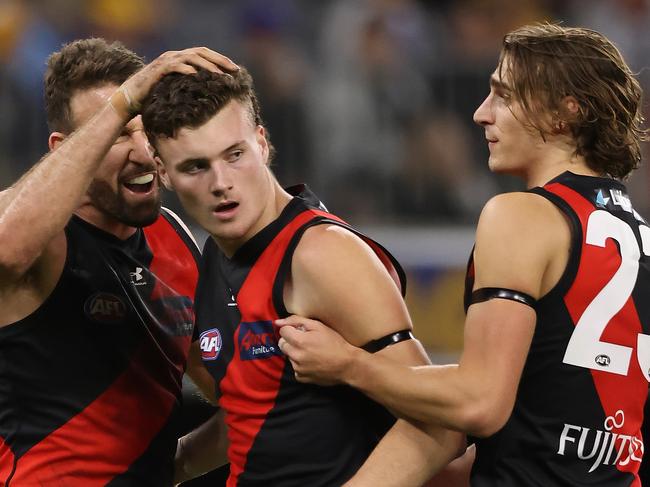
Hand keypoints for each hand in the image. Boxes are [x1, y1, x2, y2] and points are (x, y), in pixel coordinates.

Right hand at [112, 47, 237, 117]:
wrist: (132, 98)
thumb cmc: (156, 96)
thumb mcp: (178, 90)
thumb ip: (192, 87)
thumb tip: (213, 94)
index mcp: (181, 58)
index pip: (204, 54)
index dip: (220, 60)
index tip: (235, 69)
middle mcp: (174, 56)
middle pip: (201, 52)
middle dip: (219, 60)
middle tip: (234, 69)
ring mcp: (166, 61)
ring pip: (191, 57)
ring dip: (207, 65)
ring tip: (220, 74)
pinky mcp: (158, 70)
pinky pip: (174, 66)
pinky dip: (186, 69)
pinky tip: (196, 74)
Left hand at [276, 315, 359, 385]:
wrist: (347, 365)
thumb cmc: (335, 343)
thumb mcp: (318, 326)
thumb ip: (296, 321)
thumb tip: (277, 322)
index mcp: (299, 341)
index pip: (282, 331)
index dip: (291, 329)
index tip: (301, 331)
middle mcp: (296, 356)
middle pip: (282, 344)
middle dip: (290, 340)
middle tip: (305, 341)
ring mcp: (298, 368)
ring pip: (288, 356)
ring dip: (295, 352)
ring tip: (311, 352)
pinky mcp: (301, 377)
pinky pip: (295, 368)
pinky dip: (300, 364)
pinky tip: (312, 361)